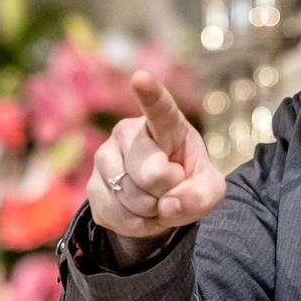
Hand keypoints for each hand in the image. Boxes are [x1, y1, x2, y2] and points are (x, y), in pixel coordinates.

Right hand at [86, 71, 224, 258]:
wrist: (158, 202)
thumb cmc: (187, 182)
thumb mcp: (209, 188)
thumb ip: (203, 194)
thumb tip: (169, 204)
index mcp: (165, 124)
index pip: (159, 108)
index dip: (150, 93)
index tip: (140, 77)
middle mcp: (128, 133)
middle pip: (151, 172)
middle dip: (168, 190)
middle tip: (172, 184)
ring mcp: (104, 157)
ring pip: (130, 196)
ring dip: (151, 209)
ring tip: (156, 199)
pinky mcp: (91, 186)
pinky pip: (116, 214)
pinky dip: (136, 224)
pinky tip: (140, 212)